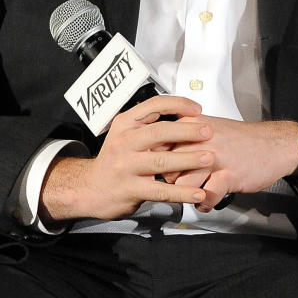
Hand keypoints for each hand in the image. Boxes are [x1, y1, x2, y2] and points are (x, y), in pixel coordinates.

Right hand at [39, 96, 210, 222]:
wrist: (89, 188)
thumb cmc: (116, 158)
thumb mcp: (126, 133)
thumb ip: (150, 123)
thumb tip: (186, 111)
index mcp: (125, 124)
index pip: (153, 105)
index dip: (178, 104)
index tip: (198, 109)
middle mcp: (123, 142)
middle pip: (160, 132)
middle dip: (187, 131)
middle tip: (209, 132)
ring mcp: (126, 166)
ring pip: (161, 161)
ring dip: (188, 159)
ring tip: (208, 158)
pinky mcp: (130, 189)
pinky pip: (160, 191)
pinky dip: (182, 192)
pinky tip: (197, 193)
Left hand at [166, 117, 297, 211]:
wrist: (276, 144)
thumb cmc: (242, 140)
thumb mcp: (209, 129)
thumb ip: (185, 139)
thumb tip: (161, 154)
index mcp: (194, 125)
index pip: (159, 145)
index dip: (158, 162)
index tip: (159, 170)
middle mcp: (202, 139)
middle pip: (166, 167)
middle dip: (170, 181)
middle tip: (177, 185)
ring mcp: (215, 157)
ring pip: (182, 183)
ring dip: (186, 194)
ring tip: (193, 194)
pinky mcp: (228, 174)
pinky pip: (205, 195)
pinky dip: (205, 203)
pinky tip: (208, 200)